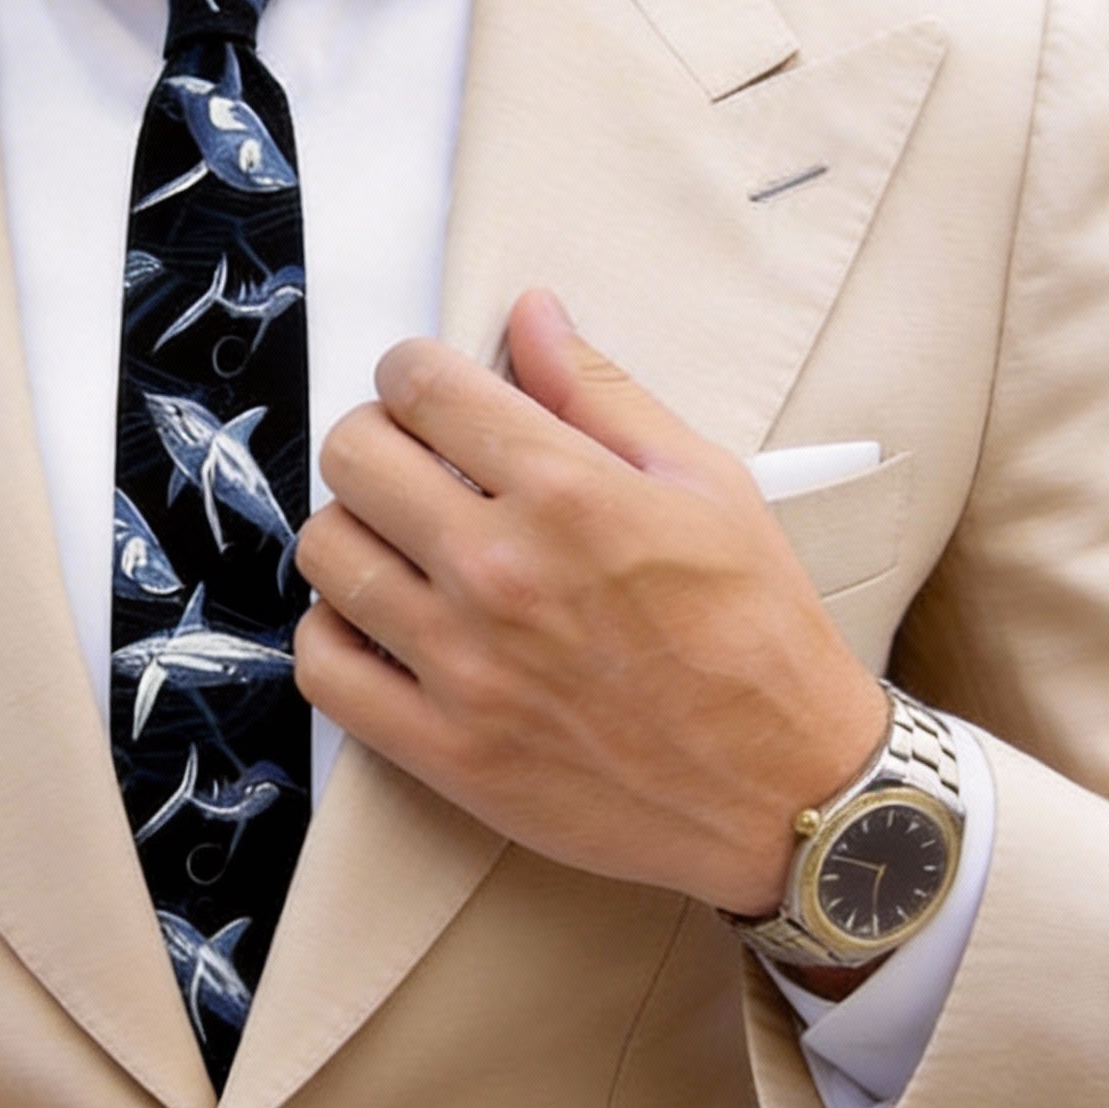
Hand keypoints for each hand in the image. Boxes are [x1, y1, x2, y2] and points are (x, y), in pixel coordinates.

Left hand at [294, 289, 887, 914]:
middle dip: (375, 439)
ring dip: (351, 532)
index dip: (411, 371)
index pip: (422, 387)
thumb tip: (530, 316)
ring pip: (325, 553)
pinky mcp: (443, 749)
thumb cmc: (756, 637)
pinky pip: (323, 668)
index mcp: (568, 494)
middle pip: (352, 458)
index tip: (423, 388)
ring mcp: (462, 666)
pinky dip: (334, 635)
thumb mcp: (707, 485)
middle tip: (410, 462)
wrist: (785, 791)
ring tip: (398, 544)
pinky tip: (378, 624)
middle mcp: (501, 572)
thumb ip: (601, 394)